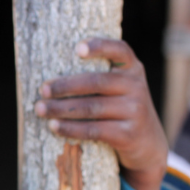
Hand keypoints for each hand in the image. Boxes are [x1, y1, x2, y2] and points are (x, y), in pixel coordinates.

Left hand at [36, 38, 166, 189]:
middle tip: (43, 89)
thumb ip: (102, 76)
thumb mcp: (122, 88)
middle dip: (65, 86)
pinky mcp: (128, 134)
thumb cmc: (122, 109)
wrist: (148, 143)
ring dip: (62, 109)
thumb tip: (53, 77)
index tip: (78, 49)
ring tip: (41, 109)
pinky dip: (71, 128)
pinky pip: (94, 129)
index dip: (100, 46)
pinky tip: (55, 127)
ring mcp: (135, 111)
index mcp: (133, 69)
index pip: (119, 50)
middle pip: (96, 82)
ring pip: (92, 107)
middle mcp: (137, 87)